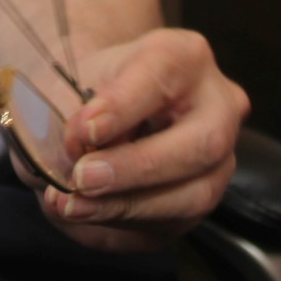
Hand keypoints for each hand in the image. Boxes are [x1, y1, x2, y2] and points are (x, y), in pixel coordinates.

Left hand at [37, 28, 247, 251]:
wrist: (94, 108)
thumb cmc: (83, 89)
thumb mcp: (63, 87)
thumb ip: (62, 120)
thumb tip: (64, 171)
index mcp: (183, 56)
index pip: (162, 75)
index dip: (123, 106)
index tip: (84, 131)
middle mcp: (216, 106)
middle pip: (201, 143)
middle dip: (136, 168)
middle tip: (82, 179)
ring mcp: (218, 158)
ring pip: (193, 194)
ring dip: (127, 206)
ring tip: (72, 205)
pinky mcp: (200, 198)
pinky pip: (171, 223)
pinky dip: (121, 223)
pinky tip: (84, 216)